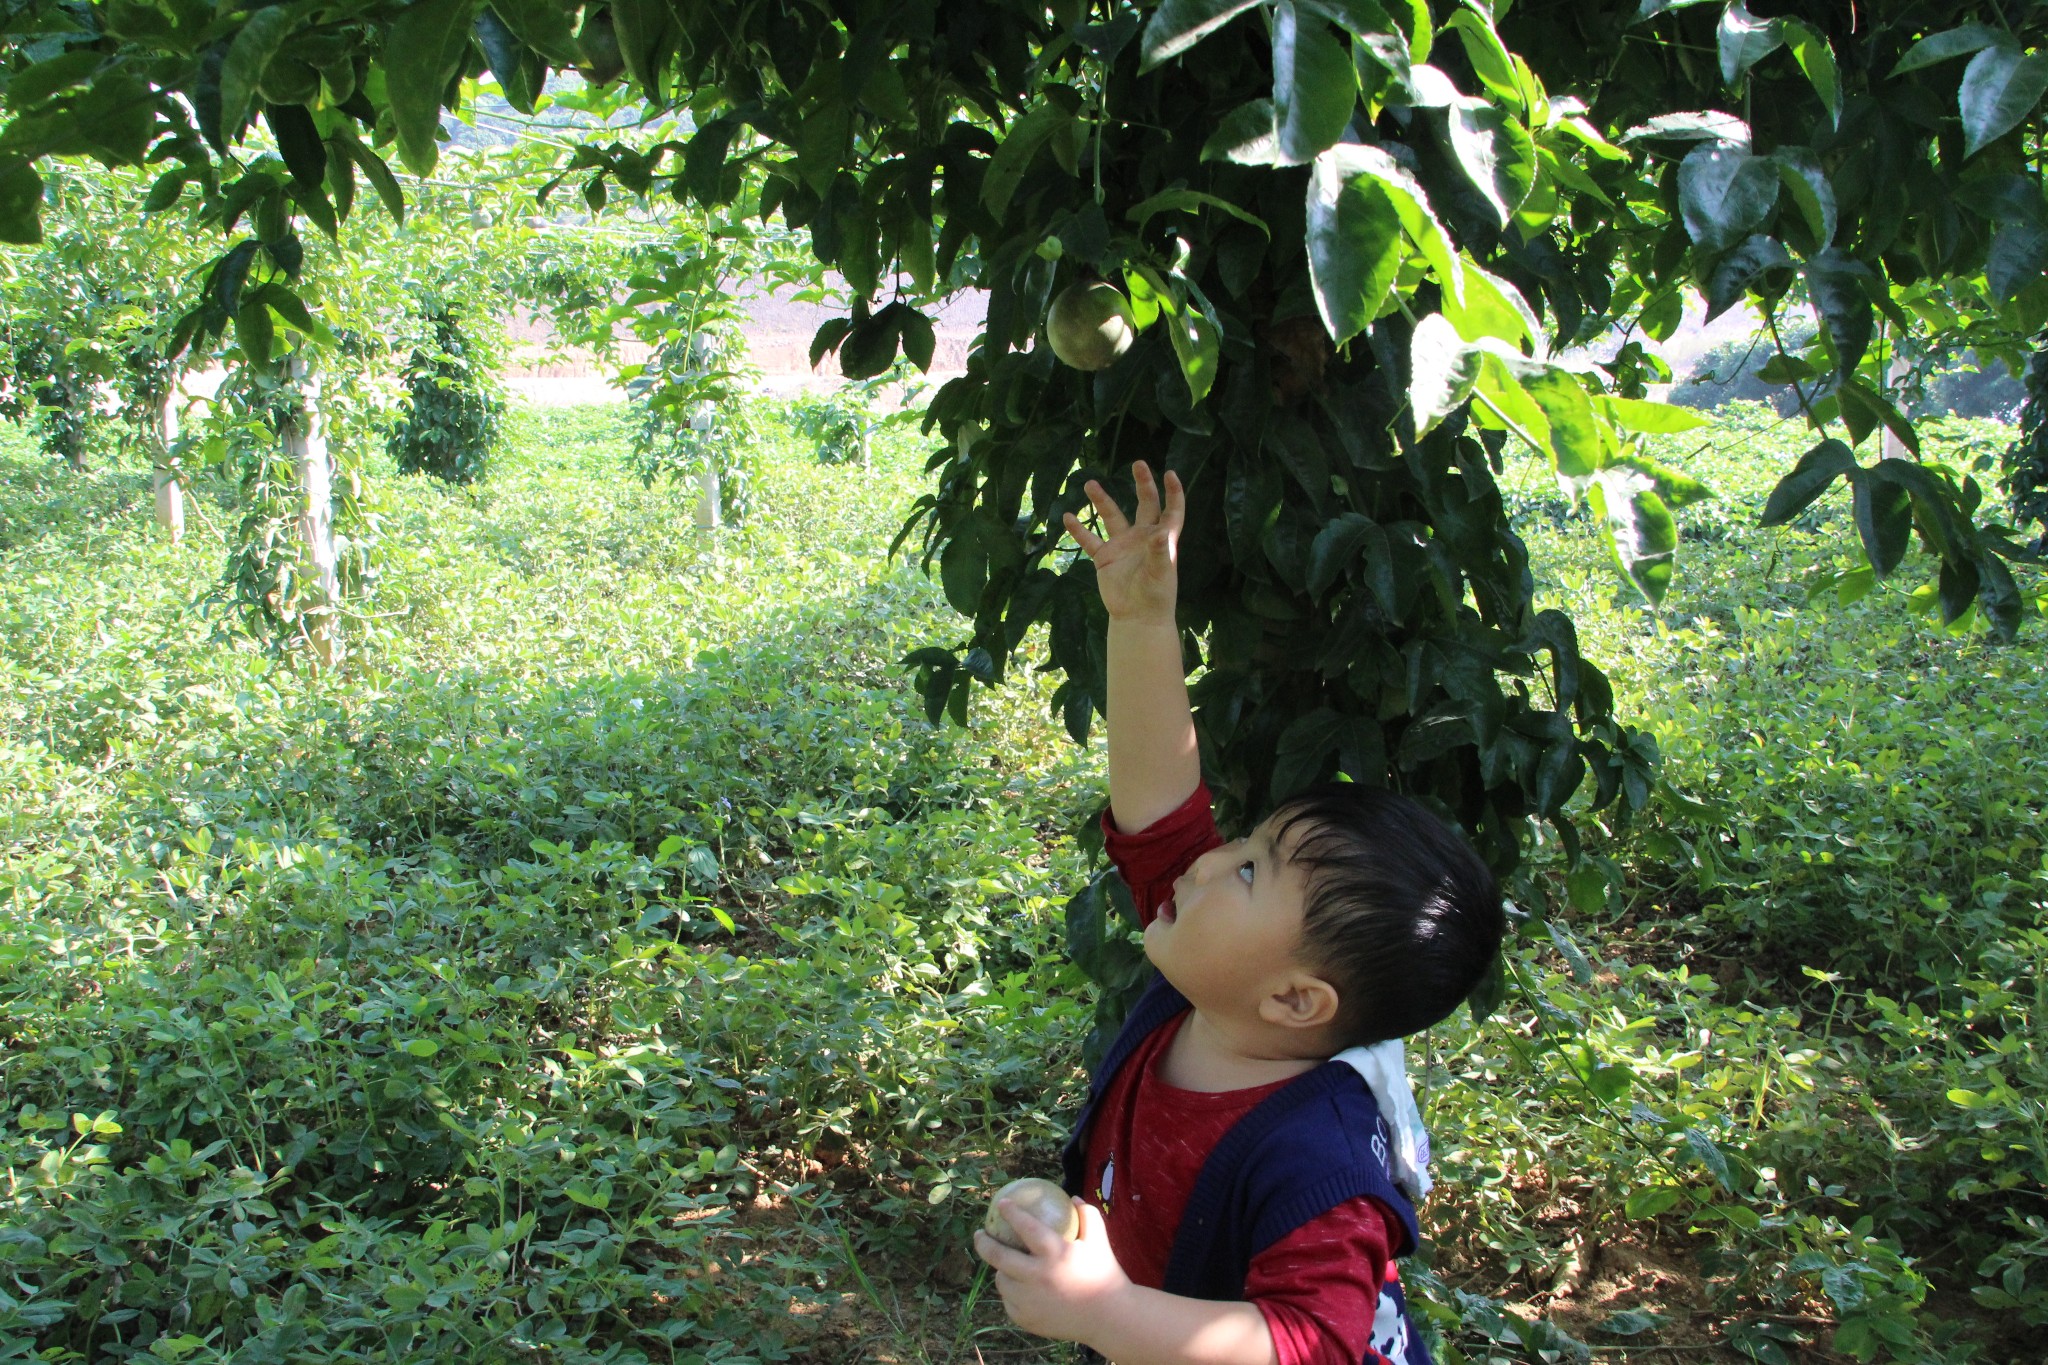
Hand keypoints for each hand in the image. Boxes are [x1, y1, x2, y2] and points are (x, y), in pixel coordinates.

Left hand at [973, 1195, 1130, 1342]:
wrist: (1111, 1318)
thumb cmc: (1105, 1275)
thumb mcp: (1099, 1240)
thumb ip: (1087, 1215)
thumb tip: (1071, 1197)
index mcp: (1055, 1253)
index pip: (1025, 1226)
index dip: (1010, 1212)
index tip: (1001, 1203)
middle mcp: (1038, 1276)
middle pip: (998, 1256)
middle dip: (983, 1242)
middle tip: (980, 1234)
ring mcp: (1030, 1301)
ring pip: (1002, 1281)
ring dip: (1001, 1270)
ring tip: (1005, 1264)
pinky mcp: (1027, 1319)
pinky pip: (1010, 1302)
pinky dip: (1013, 1293)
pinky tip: (1018, 1287)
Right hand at [1064, 460, 1184, 622]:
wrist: (1137, 617)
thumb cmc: (1156, 596)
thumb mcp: (1161, 573)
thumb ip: (1160, 552)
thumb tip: (1161, 533)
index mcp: (1161, 538)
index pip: (1171, 510)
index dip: (1173, 493)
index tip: (1169, 473)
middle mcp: (1142, 536)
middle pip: (1145, 503)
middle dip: (1142, 483)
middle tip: (1138, 463)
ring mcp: (1122, 545)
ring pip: (1111, 516)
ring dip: (1102, 500)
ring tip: (1090, 484)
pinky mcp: (1104, 557)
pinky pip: (1089, 539)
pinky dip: (1078, 529)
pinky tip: (1067, 517)